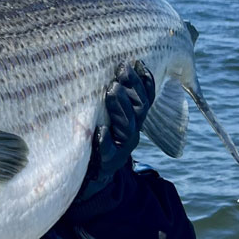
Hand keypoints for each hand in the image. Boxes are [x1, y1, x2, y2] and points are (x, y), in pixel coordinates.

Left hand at [78, 60, 155, 200]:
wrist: (92, 175)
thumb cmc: (96, 138)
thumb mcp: (105, 116)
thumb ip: (113, 98)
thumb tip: (113, 70)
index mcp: (133, 120)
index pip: (145, 99)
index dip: (145, 83)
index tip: (139, 63)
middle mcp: (131, 133)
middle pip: (139, 109)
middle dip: (131, 88)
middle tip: (120, 71)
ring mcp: (121, 147)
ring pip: (128, 127)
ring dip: (120, 107)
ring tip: (111, 91)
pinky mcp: (107, 161)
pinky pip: (108, 151)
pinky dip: (105, 141)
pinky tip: (100, 131)